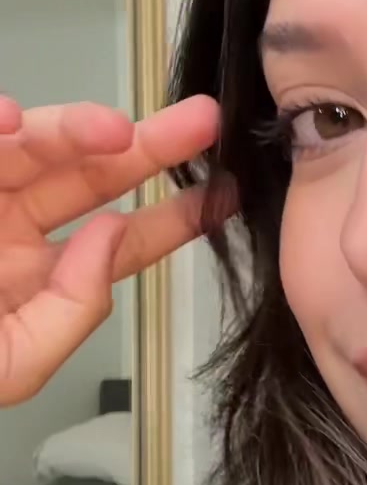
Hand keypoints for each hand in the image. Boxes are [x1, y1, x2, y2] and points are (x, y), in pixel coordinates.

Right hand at [0, 93, 228, 406]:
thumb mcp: (11, 363)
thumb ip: (68, 312)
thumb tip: (109, 241)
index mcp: (29, 270)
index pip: (115, 238)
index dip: (172, 216)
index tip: (226, 194)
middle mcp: (0, 222)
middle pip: (82, 175)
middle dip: (143, 147)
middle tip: (199, 124)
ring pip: (20, 146)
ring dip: (66, 129)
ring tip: (109, 130)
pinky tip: (5, 121)